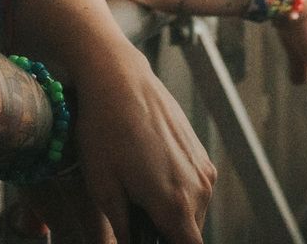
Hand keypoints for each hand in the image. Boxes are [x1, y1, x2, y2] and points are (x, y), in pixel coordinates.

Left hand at [74, 48, 215, 243]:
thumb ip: (123, 230)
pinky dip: (175, 190)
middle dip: (163, 232)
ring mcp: (203, 167)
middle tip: (132, 217)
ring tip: (135, 192)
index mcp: (176, 203)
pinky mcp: (199, 151)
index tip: (146, 238)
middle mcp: (199, 187)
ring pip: (192, 210)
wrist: (118, 77)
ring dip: (169, 212)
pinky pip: (193, 186)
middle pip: (189, 232)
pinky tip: (145, 172)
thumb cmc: (105, 129)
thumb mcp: (104, 188)